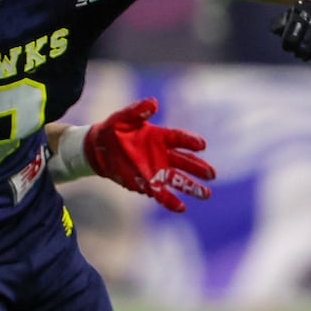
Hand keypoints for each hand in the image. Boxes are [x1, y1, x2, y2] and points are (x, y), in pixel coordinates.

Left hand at [85, 98, 214, 212]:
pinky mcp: (147, 184)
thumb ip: (137, 111)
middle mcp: (163, 154)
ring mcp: (157, 170)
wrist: (98, 149)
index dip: (190, 141)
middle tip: (211, 174)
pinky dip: (171, 201)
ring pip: (178, 179)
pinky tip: (181, 207)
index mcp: (160, 137)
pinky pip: (162, 194)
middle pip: (185, 161)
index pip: (179, 138)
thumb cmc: (113, 130)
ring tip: (206, 194)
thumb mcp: (123, 118)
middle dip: (198, 167)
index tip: (201, 145)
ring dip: (192, 187)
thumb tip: (153, 102)